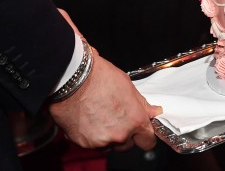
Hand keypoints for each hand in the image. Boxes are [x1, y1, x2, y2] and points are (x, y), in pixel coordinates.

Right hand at [50, 10, 161, 150]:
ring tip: (101, 115)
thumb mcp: (128, 86)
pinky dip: (92, 135)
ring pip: (110, 145)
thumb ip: (142, 104)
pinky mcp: (84, 143)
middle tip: (117, 117)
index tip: (142, 131)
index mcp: (134, 120)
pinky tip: (89, 119)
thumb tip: (153, 112)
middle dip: (126, 134)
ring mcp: (101, 141)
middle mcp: (119, 135)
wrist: (71, 79)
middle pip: (129, 144)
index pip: (148, 140)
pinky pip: (93, 144)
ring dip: (109, 136)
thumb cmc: (98, 78)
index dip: (145, 135)